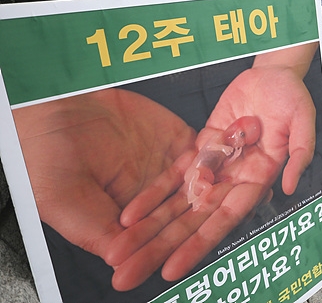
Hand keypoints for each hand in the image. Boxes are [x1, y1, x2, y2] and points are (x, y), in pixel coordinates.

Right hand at [11, 89, 196, 290]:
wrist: (56, 108)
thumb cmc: (48, 160)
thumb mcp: (66, 205)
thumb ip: (98, 233)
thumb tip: (122, 265)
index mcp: (126, 219)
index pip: (151, 241)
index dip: (159, 254)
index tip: (167, 272)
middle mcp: (153, 196)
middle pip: (179, 218)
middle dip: (186, 234)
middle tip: (200, 242)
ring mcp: (168, 167)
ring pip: (197, 188)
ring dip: (207, 199)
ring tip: (215, 210)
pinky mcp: (178, 140)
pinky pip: (202, 154)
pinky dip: (210, 163)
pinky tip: (216, 175)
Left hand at [108, 44, 317, 288]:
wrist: (272, 73)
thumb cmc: (292, 96)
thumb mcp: (304, 120)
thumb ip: (300, 153)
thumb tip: (290, 187)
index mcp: (258, 179)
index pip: (224, 219)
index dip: (198, 244)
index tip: (173, 269)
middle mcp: (233, 181)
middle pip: (192, 221)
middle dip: (160, 248)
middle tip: (129, 275)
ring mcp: (215, 167)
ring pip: (177, 205)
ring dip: (149, 229)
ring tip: (119, 253)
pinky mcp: (201, 149)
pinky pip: (173, 176)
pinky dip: (151, 196)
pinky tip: (128, 216)